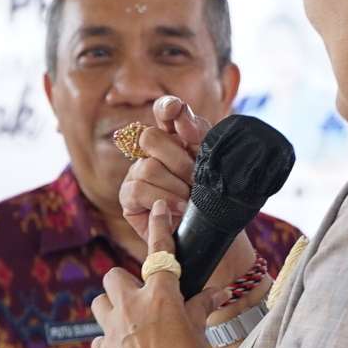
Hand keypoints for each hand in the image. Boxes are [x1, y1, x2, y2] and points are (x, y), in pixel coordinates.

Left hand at [91, 200, 216, 347]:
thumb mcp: (199, 338)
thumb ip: (199, 311)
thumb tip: (211, 294)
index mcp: (161, 297)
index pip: (160, 252)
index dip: (159, 227)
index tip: (157, 208)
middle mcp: (132, 307)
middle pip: (115, 277)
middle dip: (126, 285)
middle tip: (145, 302)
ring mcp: (113, 330)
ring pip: (101, 303)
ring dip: (113, 308)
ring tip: (131, 324)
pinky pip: (100, 337)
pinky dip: (110, 340)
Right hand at [119, 95, 254, 287]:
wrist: (216, 239)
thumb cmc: (217, 201)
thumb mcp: (214, 165)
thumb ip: (198, 134)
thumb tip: (179, 111)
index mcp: (177, 139)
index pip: (165, 112)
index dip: (167, 108)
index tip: (176, 110)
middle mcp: (152, 154)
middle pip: (150, 137)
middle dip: (179, 160)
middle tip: (196, 180)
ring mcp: (137, 175)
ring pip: (147, 167)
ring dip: (174, 186)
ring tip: (189, 202)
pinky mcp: (129, 200)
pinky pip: (137, 190)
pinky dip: (161, 199)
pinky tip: (177, 210)